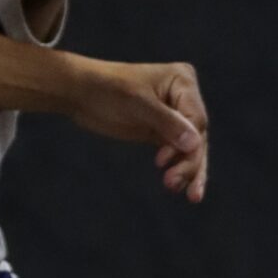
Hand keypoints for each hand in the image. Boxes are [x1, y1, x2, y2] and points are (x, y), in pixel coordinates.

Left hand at [62, 57, 208, 202]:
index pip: (196, 119)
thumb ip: (166, 122)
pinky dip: (179, 168)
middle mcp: (184, 96)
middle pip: (196, 136)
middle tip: (173, 184)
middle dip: (189, 163)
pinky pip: (177, 153)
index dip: (186, 143)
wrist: (80, 92)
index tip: (162, 160)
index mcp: (182, 81)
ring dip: (188, 171)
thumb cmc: (107, 89)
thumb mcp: (136, 103)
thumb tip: (194, 144)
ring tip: (189, 196)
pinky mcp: (163, 131)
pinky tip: (178, 186)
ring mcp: (175, 115)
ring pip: (190, 148)